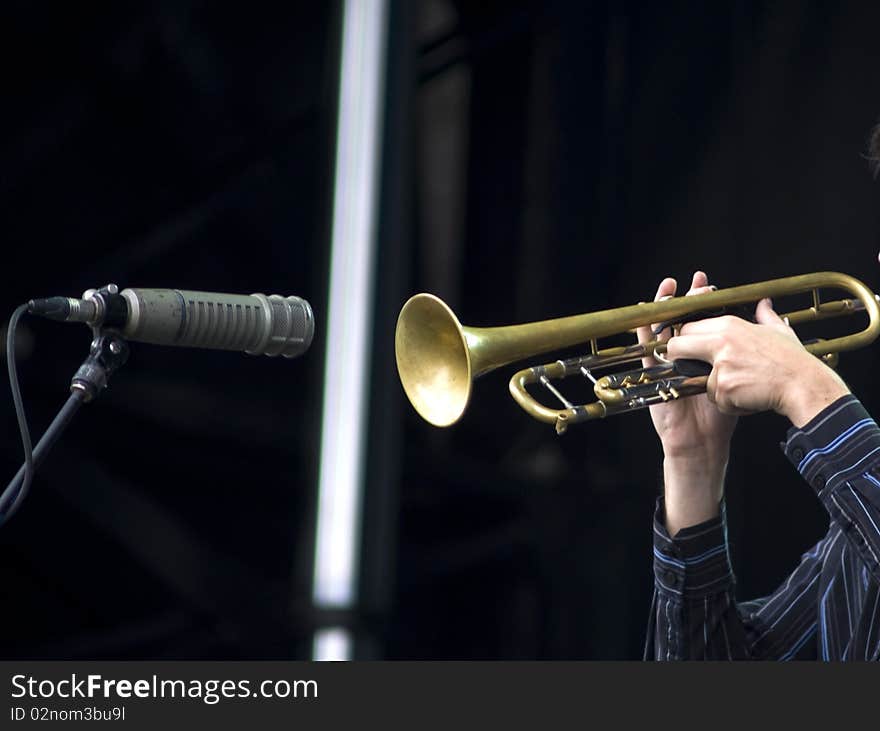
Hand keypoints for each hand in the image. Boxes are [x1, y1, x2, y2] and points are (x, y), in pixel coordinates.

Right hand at [637, 272, 737, 534]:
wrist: (703, 443)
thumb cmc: (720, 416)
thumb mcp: (735, 382)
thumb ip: (743, 356)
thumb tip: (757, 329)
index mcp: (704, 357)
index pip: (701, 321)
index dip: (703, 303)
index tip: (711, 286)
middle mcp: (684, 357)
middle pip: (682, 320)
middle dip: (688, 299)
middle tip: (699, 285)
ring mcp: (666, 364)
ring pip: (661, 328)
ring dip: (663, 307)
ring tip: (671, 287)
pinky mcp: (652, 374)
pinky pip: (644, 348)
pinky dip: (643, 330)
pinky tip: (644, 313)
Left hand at [666, 298, 850, 426]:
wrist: (805, 384)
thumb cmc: (794, 360)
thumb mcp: (779, 331)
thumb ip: (765, 315)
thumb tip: (764, 304)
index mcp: (730, 325)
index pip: (689, 328)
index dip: (686, 340)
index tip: (691, 349)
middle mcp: (721, 342)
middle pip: (677, 347)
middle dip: (678, 359)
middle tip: (691, 370)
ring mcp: (721, 365)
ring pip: (698, 380)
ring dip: (714, 388)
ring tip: (741, 386)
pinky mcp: (723, 388)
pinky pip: (715, 399)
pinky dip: (729, 404)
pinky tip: (748, 397)